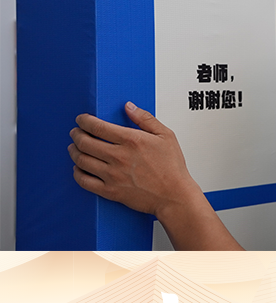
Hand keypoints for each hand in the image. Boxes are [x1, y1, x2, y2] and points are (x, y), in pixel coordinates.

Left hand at [69, 102, 201, 217]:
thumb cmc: (172, 167)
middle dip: (76, 134)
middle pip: (85, 142)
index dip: (84, 121)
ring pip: (82, 160)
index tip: (81, 119)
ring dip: (74, 151)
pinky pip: (84, 181)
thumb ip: (145, 118)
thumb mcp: (166, 135)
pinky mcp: (110, 191)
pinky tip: (78, 168)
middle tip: (75, 132)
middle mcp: (119, 157)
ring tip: (74, 147)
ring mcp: (112, 175)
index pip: (97, 126)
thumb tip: (129, 106)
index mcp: (132, 140)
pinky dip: (77, 173)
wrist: (174, 196)